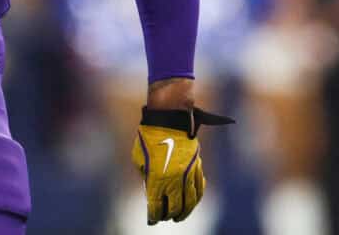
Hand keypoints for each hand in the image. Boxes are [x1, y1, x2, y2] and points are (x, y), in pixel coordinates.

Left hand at [131, 106, 233, 224]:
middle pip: (175, 207)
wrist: (169, 119)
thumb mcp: (139, 158)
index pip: (156, 205)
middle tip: (166, 218)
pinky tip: (193, 200)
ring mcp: (187, 174)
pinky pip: (199, 187)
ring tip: (180, 216)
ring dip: (186, 211)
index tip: (152, 220)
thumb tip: (149, 188)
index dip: (154, 215)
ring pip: (191, 201)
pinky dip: (197, 197)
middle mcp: (174, 179)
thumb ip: (145, 175)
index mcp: (157, 178)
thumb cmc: (148, 136)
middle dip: (169, 215)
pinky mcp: (196, 166)